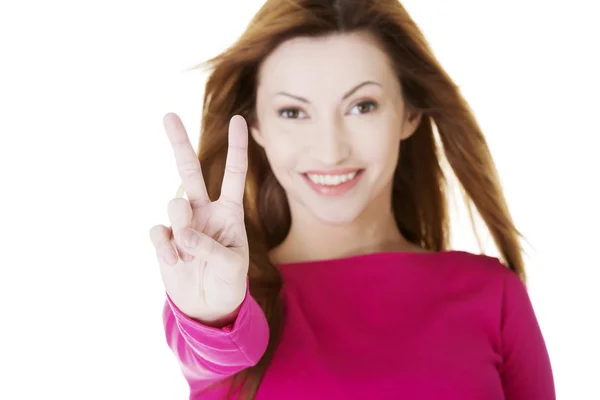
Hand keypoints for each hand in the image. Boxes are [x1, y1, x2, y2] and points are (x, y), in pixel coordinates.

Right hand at [149, 113, 249, 325]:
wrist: (207, 306)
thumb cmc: (228, 281)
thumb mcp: (231, 265)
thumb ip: (210, 247)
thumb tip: (182, 233)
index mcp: (229, 211)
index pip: (233, 174)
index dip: (237, 148)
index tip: (239, 120)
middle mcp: (204, 210)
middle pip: (189, 171)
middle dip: (179, 143)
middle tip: (168, 115)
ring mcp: (182, 223)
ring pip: (174, 204)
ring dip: (183, 228)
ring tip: (190, 254)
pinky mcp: (166, 239)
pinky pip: (159, 232)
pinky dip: (167, 249)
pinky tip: (175, 263)